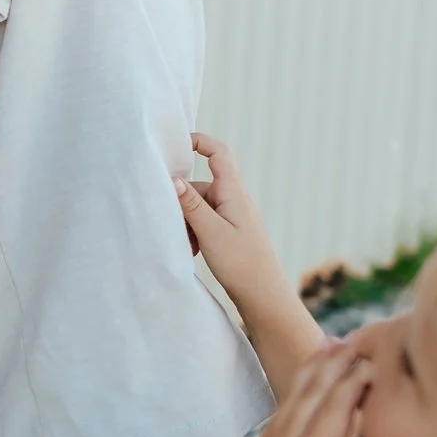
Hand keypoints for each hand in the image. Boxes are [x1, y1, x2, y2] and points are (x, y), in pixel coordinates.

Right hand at [176, 133, 291, 314]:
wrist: (263, 295)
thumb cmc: (241, 262)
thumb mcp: (210, 231)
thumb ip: (190, 204)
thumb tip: (173, 178)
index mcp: (233, 193)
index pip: (219, 153)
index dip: (199, 141)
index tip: (177, 143)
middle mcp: (235, 199)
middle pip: (201, 186)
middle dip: (182, 203)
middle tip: (174, 226)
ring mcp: (234, 215)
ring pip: (201, 207)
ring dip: (188, 222)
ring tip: (187, 246)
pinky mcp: (232, 231)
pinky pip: (207, 222)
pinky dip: (196, 232)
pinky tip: (194, 250)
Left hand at [225, 346, 387, 436]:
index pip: (333, 410)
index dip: (353, 383)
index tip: (373, 360)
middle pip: (312, 394)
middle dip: (335, 365)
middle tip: (357, 339)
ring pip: (294, 398)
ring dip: (314, 370)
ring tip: (331, 345)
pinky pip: (284, 410)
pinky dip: (298, 389)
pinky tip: (304, 385)